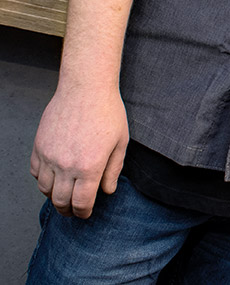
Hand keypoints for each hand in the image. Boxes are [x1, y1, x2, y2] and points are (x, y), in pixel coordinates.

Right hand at [30, 85, 127, 217]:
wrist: (86, 89)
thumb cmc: (108, 112)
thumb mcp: (121, 142)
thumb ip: (114, 170)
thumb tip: (107, 191)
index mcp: (89, 166)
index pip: (81, 202)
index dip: (84, 213)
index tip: (86, 213)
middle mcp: (66, 165)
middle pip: (60, 200)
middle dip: (68, 210)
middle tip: (74, 210)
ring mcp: (49, 156)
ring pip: (44, 189)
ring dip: (53, 196)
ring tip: (63, 195)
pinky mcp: (39, 146)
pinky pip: (35, 172)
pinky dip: (42, 179)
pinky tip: (53, 177)